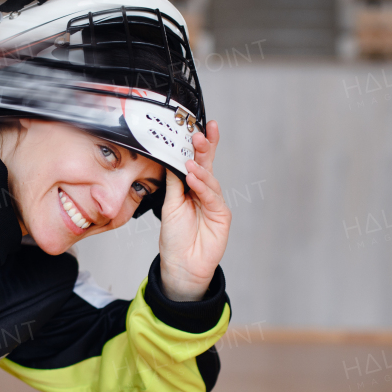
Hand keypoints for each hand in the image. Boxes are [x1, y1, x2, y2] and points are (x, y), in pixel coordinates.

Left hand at [158, 120, 230, 300]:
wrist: (181, 265)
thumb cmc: (174, 238)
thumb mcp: (169, 205)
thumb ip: (174, 182)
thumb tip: (170, 157)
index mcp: (191, 187)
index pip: (195, 161)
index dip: (198, 145)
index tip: (196, 126)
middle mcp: (204, 192)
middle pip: (207, 165)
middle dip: (205, 147)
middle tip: (200, 132)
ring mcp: (214, 203)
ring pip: (210, 179)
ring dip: (201, 167)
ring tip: (190, 159)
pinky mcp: (221, 215)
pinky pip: (212, 196)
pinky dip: (203, 186)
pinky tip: (194, 177)